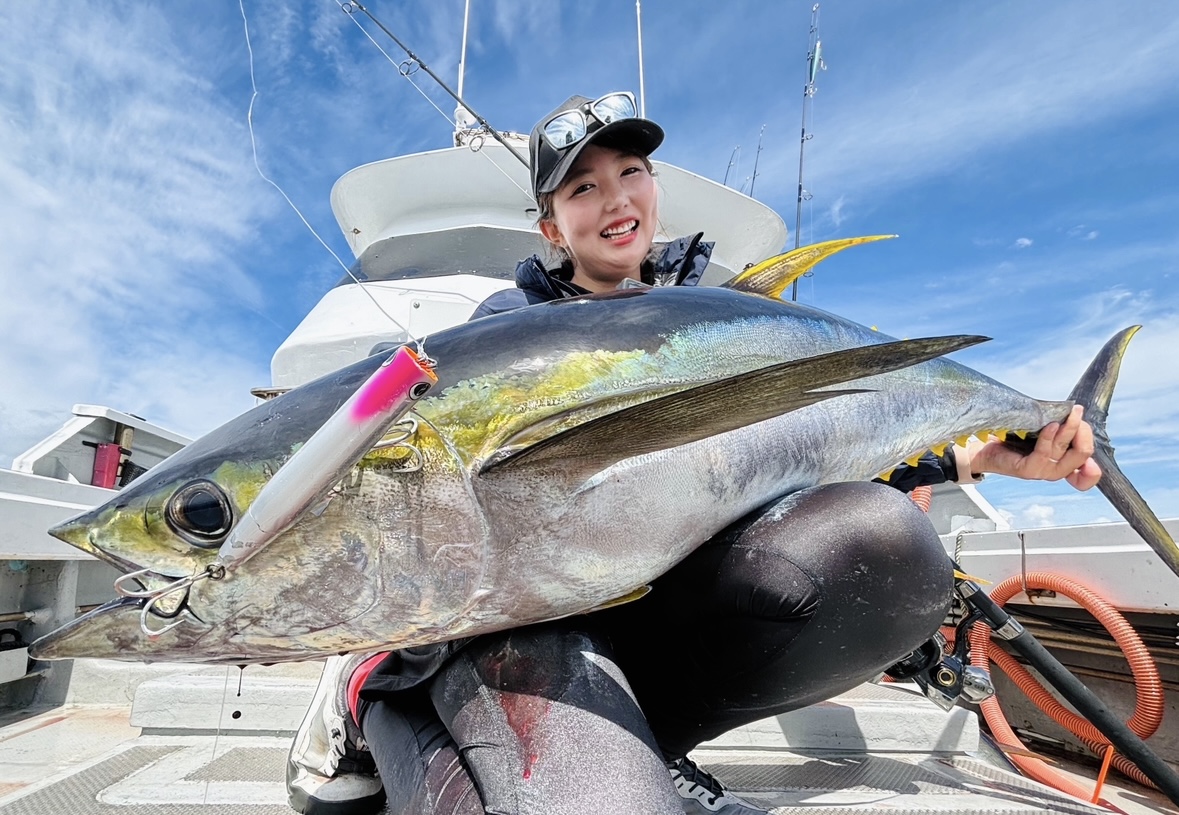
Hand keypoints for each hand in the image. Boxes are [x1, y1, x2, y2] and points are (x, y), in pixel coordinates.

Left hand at [968, 405, 1101, 490]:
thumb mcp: (1044, 433)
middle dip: (1083, 430)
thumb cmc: (1016, 439)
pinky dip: (1049, 436)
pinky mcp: (1028, 469)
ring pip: (1066, 449)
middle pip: (1083, 453)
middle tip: (1076, 413)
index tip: (1090, 447)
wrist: (985, 449)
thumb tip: (1078, 414)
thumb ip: (1062, 429)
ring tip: (1070, 412)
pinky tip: (1051, 424)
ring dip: (1070, 426)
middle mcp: (1056, 471)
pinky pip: (1044, 452)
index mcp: (1064, 465)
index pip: (1088, 477)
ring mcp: (1042, 471)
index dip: (1094, 470)